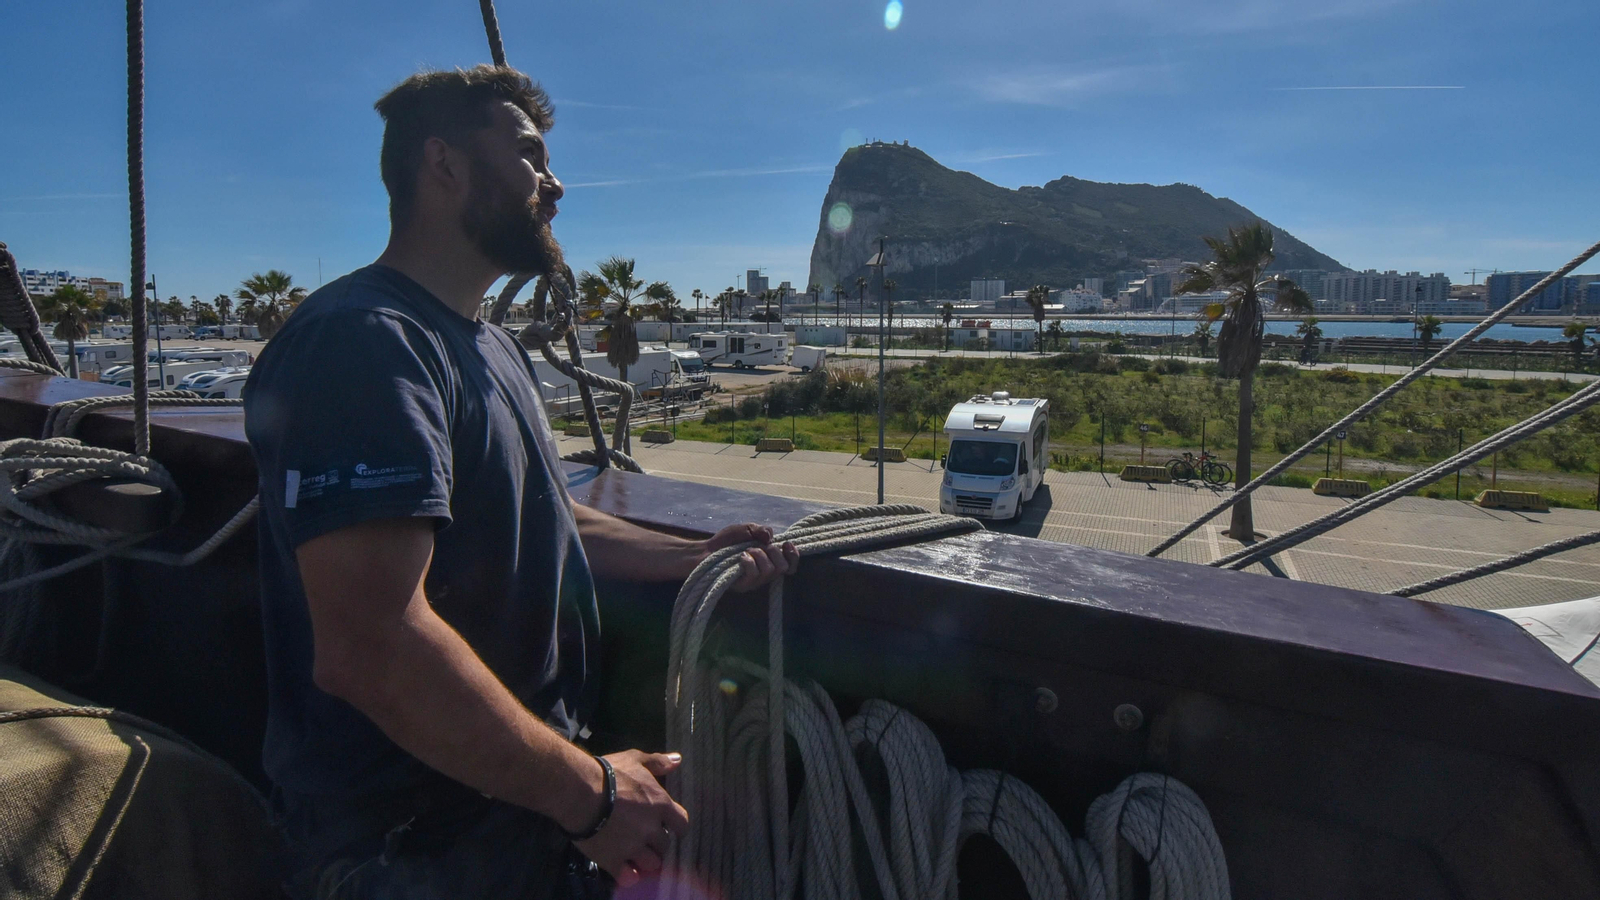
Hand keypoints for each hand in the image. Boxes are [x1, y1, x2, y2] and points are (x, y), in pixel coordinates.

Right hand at [571, 750, 688, 888]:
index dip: (676, 827)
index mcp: (660, 805)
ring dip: (645, 861)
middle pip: (664, 846)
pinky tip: (623, 869)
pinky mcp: (613, 860)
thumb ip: (658, 762)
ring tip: (634, 854)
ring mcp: (633, 847)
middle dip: (656, 844)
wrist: (579, 791)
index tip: (667, 827)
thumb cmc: (608, 773)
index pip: (682, 824)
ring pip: (650, 864)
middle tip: (644, 839)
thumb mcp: (635, 759)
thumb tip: (678, 760)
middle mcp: (651, 829)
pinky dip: (628, 875)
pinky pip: (629, 877)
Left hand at [703, 523, 799, 591]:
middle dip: (774, 552)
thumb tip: (770, 537)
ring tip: (745, 551)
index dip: (794, 556)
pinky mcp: (742, 586)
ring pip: (769, 570)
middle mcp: (764, 574)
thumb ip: (761, 530)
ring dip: (758, 555)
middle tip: (758, 546)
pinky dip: (749, 561)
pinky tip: (740, 557)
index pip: (791, 565)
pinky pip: (754, 574)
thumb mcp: (746, 529)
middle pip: (783, 568)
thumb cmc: (726, 542)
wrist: (705, 551)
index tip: (786, 544)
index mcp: (769, 561)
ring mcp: (754, 582)